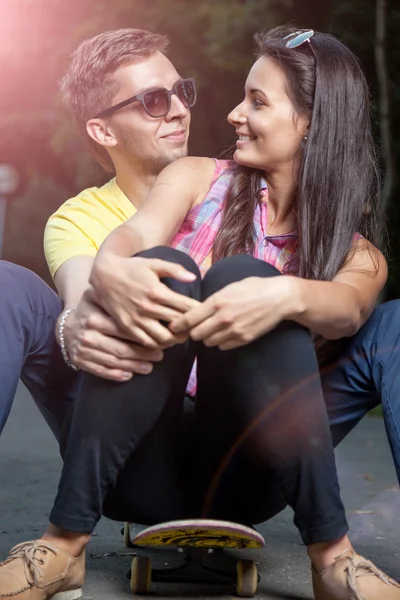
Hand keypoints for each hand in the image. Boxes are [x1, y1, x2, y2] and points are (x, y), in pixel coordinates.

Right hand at [58, 288, 164, 380]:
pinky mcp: (80, 362)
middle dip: (142, 354)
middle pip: (120, 348)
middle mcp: (88, 335)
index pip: (123, 329)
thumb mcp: (97, 298)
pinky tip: (130, 375)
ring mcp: (83, 350)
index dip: (142, 335)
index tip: (158, 339)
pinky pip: (101, 371)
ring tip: (149, 367)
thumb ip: (113, 298)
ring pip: (113, 361)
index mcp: (94, 318)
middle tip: (159, 355)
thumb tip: (140, 297)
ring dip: (133, 366)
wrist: (65, 326)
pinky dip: (116, 375)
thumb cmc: (89, 310)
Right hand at [89, 255, 199, 347]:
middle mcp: (148, 308)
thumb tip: (193, 277)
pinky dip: (159, 344)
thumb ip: (175, 270)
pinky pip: (147, 342)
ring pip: (164, 339)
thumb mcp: (154, 263)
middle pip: (178, 325)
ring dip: (176, 339)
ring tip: (182, 334)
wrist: (104, 275)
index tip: (204, 313)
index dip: (198, 312)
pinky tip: (165, 339)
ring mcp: (137, 319)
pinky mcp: (127, 327)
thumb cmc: (132, 267)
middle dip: (191, 327)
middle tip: (197, 326)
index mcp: (157, 292)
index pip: (186, 307)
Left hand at [170, 276, 294, 349]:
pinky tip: (227, 333)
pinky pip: (223, 346)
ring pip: (209, 342)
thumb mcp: (230, 287)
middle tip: (196, 327)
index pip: (189, 318)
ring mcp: (234, 330)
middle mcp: (223, 318)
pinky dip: (222, 342)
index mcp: (217, 302)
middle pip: (196, 334)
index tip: (174, 326)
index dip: (178, 324)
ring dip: (208, 337)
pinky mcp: (243, 339)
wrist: (280, 298)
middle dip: (194, 331)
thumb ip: (213, 300)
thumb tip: (197, 309)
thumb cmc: (254, 288)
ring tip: (214, 329)